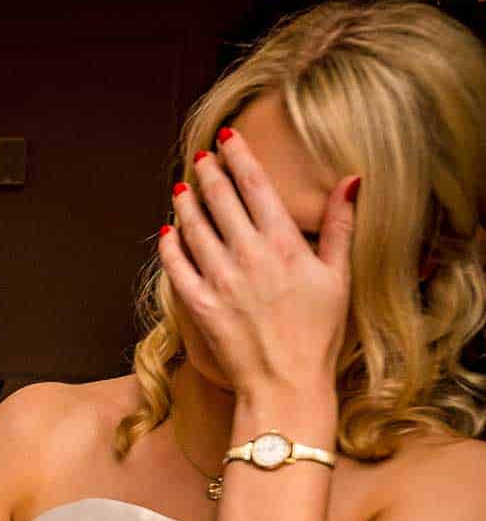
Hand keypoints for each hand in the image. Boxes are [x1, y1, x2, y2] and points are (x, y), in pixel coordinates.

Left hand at [162, 129, 357, 400]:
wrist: (286, 382)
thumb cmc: (318, 332)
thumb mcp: (337, 276)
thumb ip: (340, 225)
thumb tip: (351, 180)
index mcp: (283, 243)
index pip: (253, 184)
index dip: (238, 155)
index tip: (228, 138)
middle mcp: (247, 255)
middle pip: (219, 198)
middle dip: (207, 172)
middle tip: (200, 157)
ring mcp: (219, 279)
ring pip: (193, 226)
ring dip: (186, 202)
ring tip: (183, 188)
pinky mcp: (199, 304)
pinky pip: (175, 264)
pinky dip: (170, 243)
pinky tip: (169, 230)